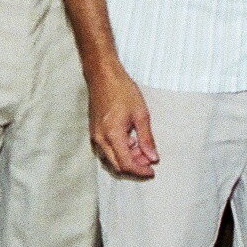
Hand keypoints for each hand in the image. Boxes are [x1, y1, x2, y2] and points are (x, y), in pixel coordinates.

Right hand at [85, 63, 158, 178]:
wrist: (102, 75)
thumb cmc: (122, 90)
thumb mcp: (141, 114)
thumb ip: (146, 138)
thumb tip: (153, 157)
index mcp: (112, 135)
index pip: (126, 164)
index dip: (140, 171)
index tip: (152, 170)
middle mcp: (100, 139)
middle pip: (117, 166)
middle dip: (134, 167)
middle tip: (149, 159)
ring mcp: (94, 136)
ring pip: (110, 160)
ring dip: (126, 160)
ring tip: (141, 149)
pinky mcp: (94, 132)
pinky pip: (105, 151)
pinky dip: (118, 152)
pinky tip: (130, 142)